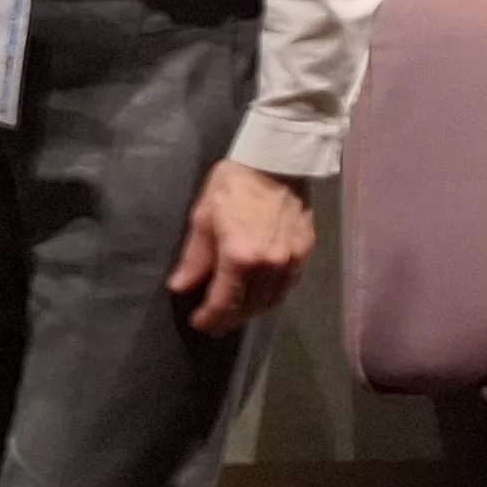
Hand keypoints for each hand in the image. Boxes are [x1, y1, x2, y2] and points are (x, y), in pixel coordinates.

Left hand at [167, 159, 315, 335]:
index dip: (210, 318)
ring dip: (252, 311)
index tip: (199, 324)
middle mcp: (270, 266)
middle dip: (230, 319)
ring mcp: (292, 260)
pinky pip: (289, 286)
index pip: (225, 302)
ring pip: (273, 301)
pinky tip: (259, 294)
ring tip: (234, 312)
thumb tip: (180, 287)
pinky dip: (272, 295)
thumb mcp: (203, 219)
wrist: (277, 162)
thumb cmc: (232, 185)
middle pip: (251, 307)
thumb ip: (194, 258)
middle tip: (214, 323)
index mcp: (241, 257)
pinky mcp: (307, 252)